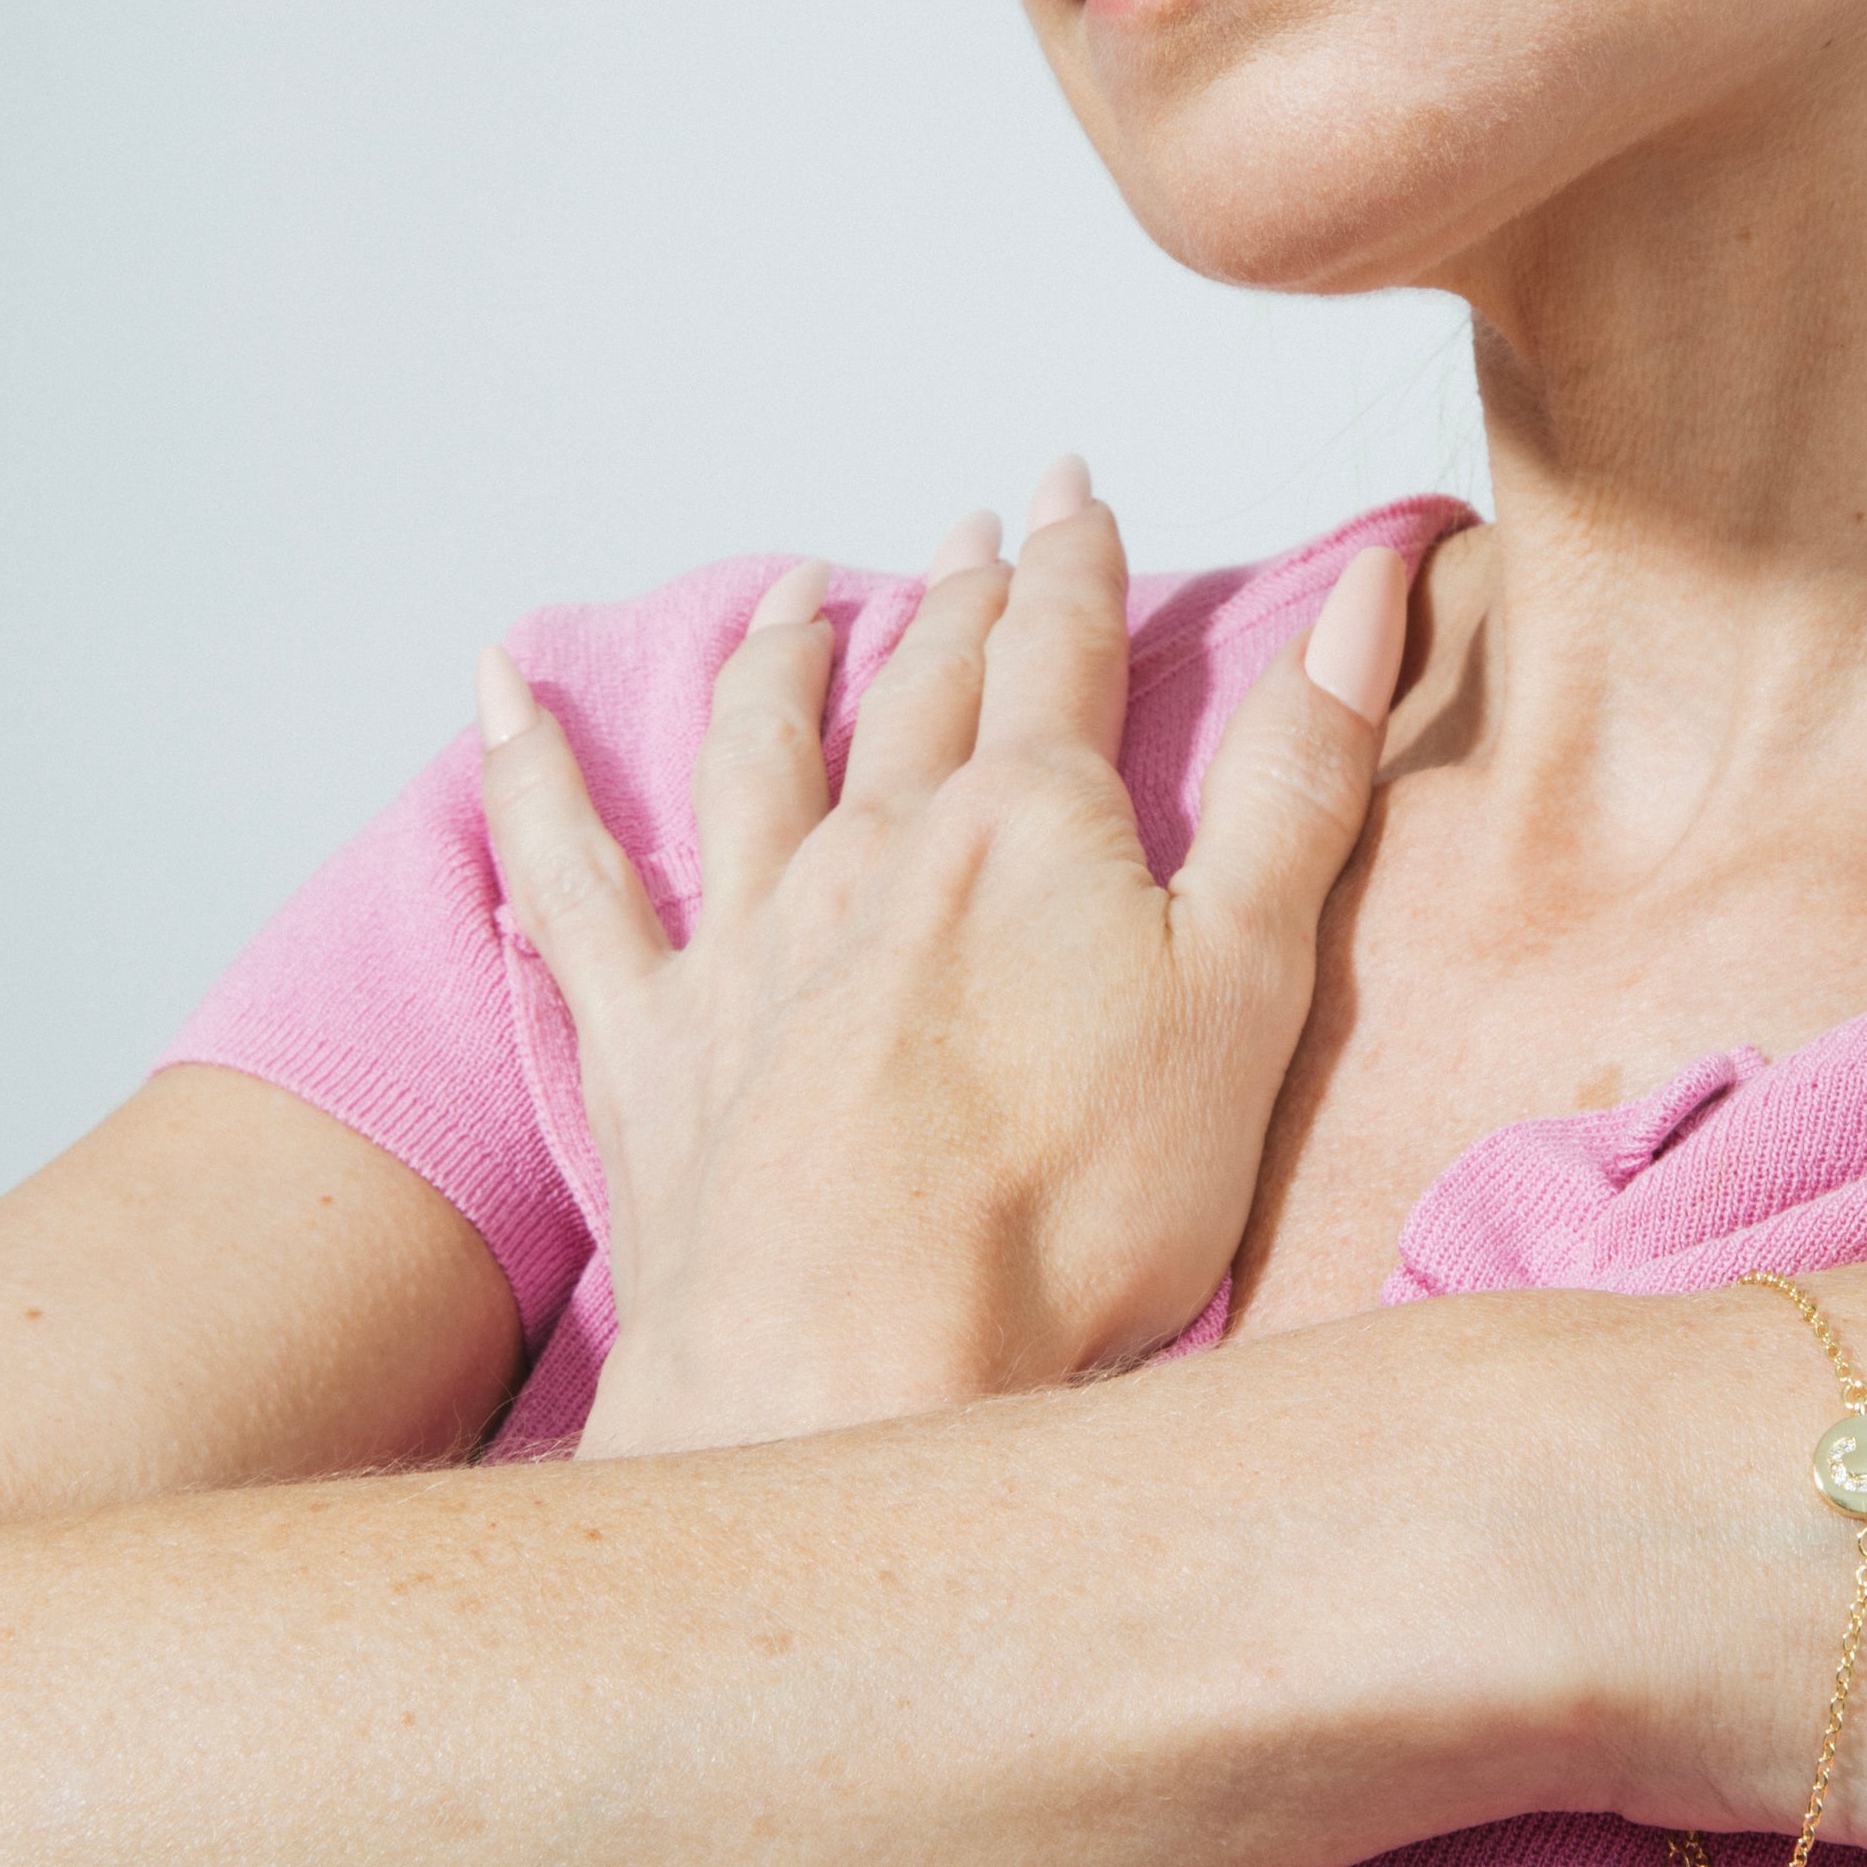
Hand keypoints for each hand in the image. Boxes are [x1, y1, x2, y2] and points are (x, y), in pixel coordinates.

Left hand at [473, 462, 1410, 1456]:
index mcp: (1027, 827)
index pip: (1062, 648)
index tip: (1076, 493)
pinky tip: (502, 689)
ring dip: (783, 654)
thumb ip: (1301, 777)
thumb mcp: (1246, 979)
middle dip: (959, 596)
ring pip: (758, 745)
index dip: (1077, 561)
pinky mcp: (652, 1040)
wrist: (856, 1373)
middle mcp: (878, 848)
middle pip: (922, 684)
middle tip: (976, 528)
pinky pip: (567, 877)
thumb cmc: (1074, 1206)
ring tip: (799, 592)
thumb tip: (1364, 593)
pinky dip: (530, 773)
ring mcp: (751, 938)